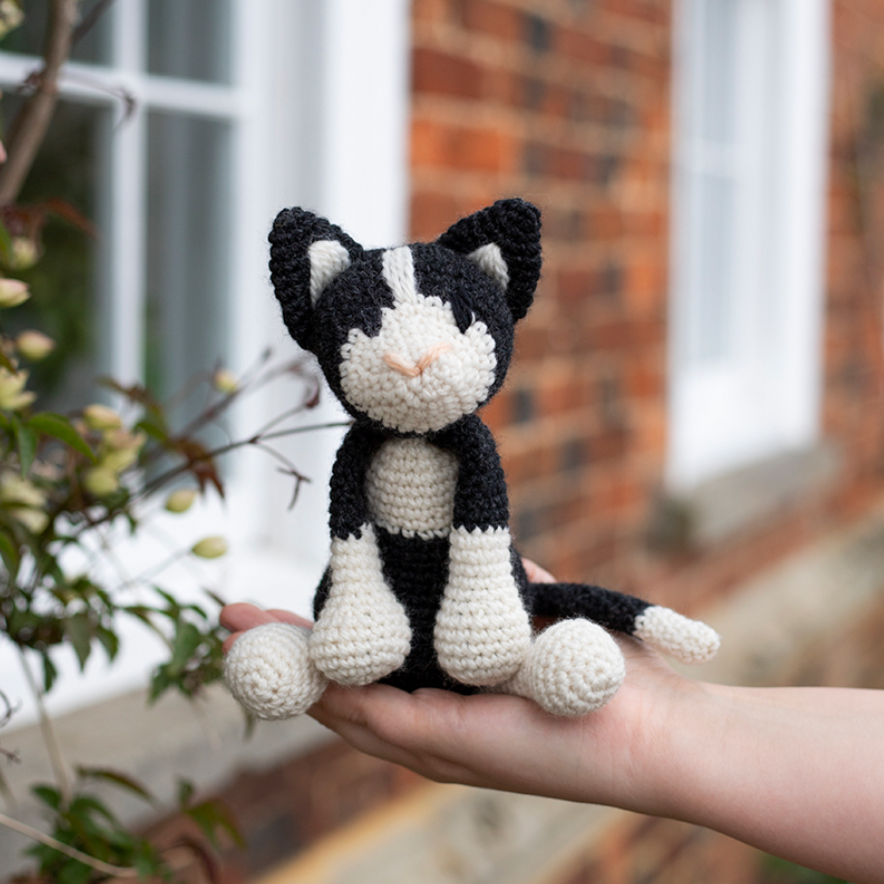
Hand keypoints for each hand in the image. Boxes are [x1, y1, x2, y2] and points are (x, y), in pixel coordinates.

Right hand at [219, 563, 698, 806]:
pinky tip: (293, 665)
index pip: (366, 673)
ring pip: (342, 705)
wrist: (654, 729)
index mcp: (447, 699)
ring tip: (238, 633)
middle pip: (336, 690)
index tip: (278, 612)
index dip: (317, 645)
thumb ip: (505, 590)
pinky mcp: (450, 744)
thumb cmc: (603, 677)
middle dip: (281, 655)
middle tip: (231, 618)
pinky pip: (375, 716)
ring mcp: (435, 741)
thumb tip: (489, 552)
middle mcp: (430, 727)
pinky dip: (329, 692)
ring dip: (287, 669)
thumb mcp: (537, 621)